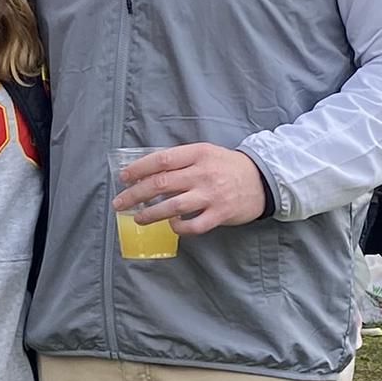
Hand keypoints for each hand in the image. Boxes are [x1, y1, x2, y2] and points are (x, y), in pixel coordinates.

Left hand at [113, 143, 268, 234]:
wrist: (262, 180)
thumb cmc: (227, 166)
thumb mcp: (206, 153)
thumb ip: (181, 161)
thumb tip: (147, 171)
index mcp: (198, 154)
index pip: (162, 160)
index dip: (139, 169)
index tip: (123, 177)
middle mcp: (203, 173)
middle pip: (161, 184)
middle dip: (135, 194)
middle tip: (119, 202)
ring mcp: (212, 195)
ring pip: (173, 206)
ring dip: (150, 213)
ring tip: (137, 217)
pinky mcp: (220, 214)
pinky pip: (193, 226)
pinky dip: (178, 227)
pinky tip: (171, 225)